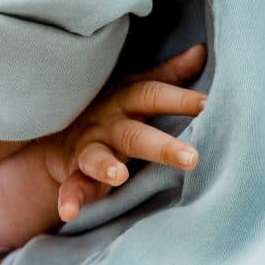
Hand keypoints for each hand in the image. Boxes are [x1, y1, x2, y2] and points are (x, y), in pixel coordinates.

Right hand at [32, 45, 206, 222]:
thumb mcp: (135, 88)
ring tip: (119, 177)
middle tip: (191, 158)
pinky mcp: (74, 173)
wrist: (57, 129)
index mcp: (127, 101)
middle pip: (135, 134)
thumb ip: (168, 75)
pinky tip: (68, 212)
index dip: (179, 99)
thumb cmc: (111, 108)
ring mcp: (89, 148)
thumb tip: (202, 51)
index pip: (154, 96)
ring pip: (97, 158)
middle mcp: (109, 124)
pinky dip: (68, 199)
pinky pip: (71, 187)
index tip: (206, 104)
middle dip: (162, 146)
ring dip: (106, 166)